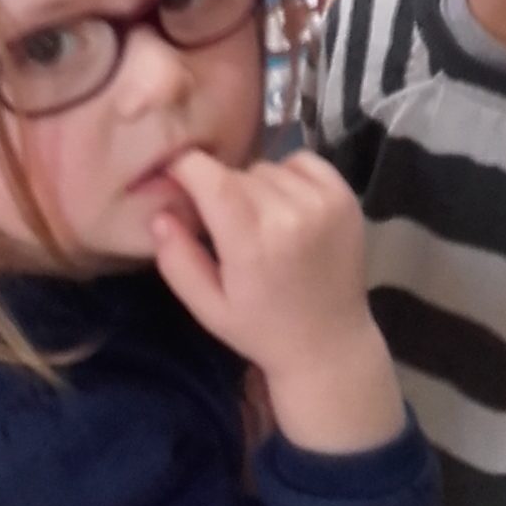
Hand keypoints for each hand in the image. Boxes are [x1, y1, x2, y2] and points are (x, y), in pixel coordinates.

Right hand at [154, 149, 405, 455]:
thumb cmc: (262, 329)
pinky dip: (289, 175)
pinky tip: (287, 207)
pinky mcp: (346, 198)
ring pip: (268, 167)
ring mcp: (324, 203)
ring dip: (255, 185)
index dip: (186, 167)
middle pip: (236, 172)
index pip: (209, 177)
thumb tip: (159, 213)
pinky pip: (304, 162)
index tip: (175, 175)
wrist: (330, 344)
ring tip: (259, 221)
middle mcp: (290, 215)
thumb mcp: (208, 307)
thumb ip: (178, 259)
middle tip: (223, 223)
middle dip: (219, 189)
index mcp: (251, 243)